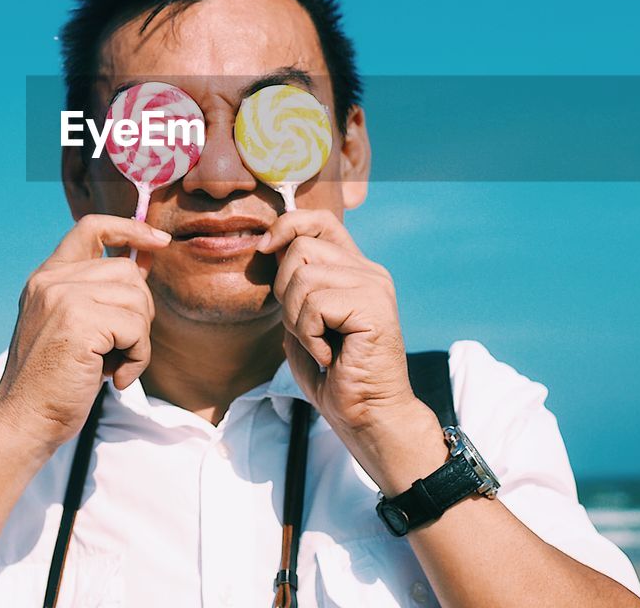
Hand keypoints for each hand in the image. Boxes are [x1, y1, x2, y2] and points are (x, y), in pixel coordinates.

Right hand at [0, 214, 168, 454]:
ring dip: (139, 341)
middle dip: (140, 311)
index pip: (91, 227)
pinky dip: (138, 358)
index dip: (130, 228)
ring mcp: (63, 297)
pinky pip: (136, 328)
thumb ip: (101, 294)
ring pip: (136, 299)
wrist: (23, 423)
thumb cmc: (55, 383)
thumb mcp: (76, 327)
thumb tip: (145, 260)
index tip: (159, 242)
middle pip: (126, 270)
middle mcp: (51, 281)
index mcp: (47, 278)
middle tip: (122, 348)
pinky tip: (116, 378)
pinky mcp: (78, 321)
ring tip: (116, 366)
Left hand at [257, 211, 445, 489]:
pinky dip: (310, 335)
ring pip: (302, 276)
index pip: (320, 221)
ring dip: (297, 320)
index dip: (287, 226)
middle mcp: (368, 271)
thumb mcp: (302, 323)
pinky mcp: (374, 306)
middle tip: (307, 330)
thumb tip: (270, 247)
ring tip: (320, 345)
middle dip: (284, 292)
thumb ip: (293, 287)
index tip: (265, 249)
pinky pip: (315, 304)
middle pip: (300, 248)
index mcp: (354, 270)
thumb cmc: (334, 377)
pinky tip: (330, 355)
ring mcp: (374, 286)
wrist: (368, 417)